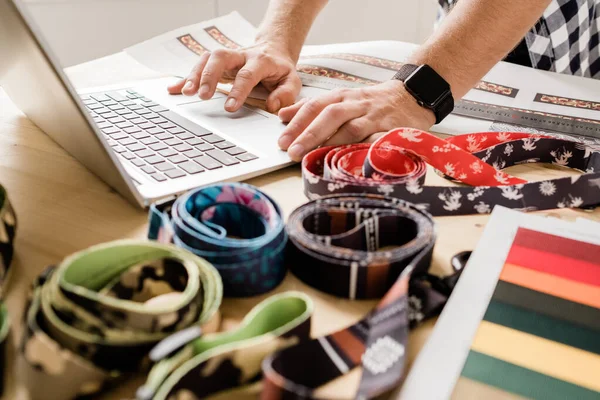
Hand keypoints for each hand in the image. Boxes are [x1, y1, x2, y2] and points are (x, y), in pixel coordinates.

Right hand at [167, 43, 301, 112]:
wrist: (273, 51)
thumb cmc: (280, 71)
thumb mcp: (292, 81)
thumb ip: (286, 94)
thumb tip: (272, 106)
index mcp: (261, 61)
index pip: (248, 74)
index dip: (238, 90)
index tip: (229, 107)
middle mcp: (241, 56)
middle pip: (220, 57)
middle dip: (209, 76)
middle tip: (202, 96)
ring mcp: (227, 58)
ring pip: (207, 59)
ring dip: (195, 75)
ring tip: (187, 93)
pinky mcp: (217, 63)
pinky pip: (199, 66)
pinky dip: (185, 78)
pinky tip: (174, 89)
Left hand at [277, 80, 435, 160]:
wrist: (411, 95)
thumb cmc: (371, 102)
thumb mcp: (341, 98)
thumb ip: (313, 107)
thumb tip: (283, 116)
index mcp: (341, 96)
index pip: (315, 106)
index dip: (297, 122)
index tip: (281, 139)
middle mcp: (356, 105)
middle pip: (330, 116)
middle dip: (309, 134)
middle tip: (291, 152)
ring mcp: (374, 118)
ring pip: (351, 128)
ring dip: (331, 143)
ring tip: (314, 157)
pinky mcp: (391, 130)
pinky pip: (376, 141)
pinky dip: (363, 150)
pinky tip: (351, 162)